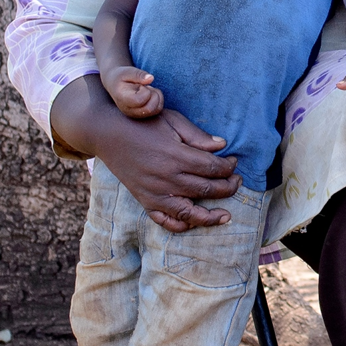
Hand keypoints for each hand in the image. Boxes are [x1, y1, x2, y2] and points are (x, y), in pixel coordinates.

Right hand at [66, 83, 237, 230]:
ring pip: (189, 213)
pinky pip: (165, 221)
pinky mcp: (145, 201)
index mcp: (176, 156)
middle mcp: (166, 179)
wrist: (109, 134)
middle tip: (237, 181)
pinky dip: (182, 225)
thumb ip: (198, 135)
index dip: (229, 167)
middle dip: (227, 187)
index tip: (234, 162)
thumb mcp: (173, 120)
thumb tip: (222, 146)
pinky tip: (195, 222)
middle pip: (206, 190)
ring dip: (211, 216)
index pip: (212, 168)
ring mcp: (155, 194)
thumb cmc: (144, 124)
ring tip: (226, 216)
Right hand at [107, 67, 164, 119]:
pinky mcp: (142, 115)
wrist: (115, 85)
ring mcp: (136, 114)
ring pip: (156, 109)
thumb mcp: (127, 71)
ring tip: (146, 90)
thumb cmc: (121, 77)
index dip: (145, 91)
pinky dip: (158, 99)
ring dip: (156, 96)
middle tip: (145, 87)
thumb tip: (151, 78)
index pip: (139, 100)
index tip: (140, 85)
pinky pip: (158, 109)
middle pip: (149, 108)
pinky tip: (150, 94)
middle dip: (153, 94)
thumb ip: (138, 74)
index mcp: (123, 99)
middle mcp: (129, 110)